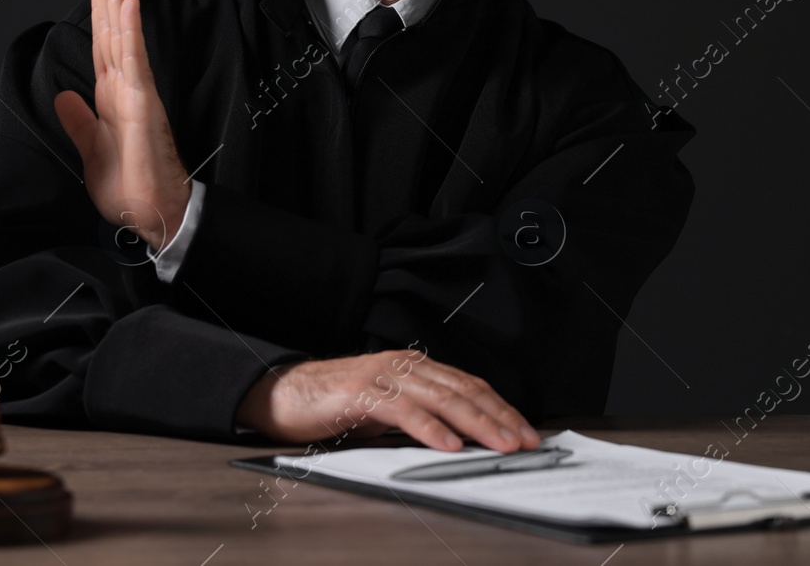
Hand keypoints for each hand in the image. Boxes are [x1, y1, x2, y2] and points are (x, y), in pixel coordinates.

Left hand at [53, 0, 190, 250]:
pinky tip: (128, 5)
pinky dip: (130, 32)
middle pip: (111, 30)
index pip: (100, 43)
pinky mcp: (143, 105)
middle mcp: (124, 87)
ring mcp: (136, 92)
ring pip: (122, 36)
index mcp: (110, 96)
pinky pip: (135, 61)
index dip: (97, 10)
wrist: (150, 214)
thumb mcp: (90, 150)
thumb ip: (78, 121)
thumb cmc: (128, 186)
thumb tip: (63, 95)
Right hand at [235, 350, 541, 453]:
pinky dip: (430, 428)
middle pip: (462, 390)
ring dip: (475, 423)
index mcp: (413, 367)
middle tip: (526, 440)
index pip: (468, 385)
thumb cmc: (335, 404)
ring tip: (499, 444)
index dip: (500, 408)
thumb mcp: (386, 410)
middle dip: (499, 417)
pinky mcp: (361, 393)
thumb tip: (460, 441)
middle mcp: (403, 365)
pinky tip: (448, 444)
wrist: (283, 394)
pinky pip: (403, 410)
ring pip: (440, 398)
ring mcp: (383, 375)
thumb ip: (419, 417)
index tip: (526, 431)